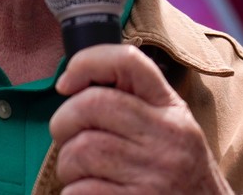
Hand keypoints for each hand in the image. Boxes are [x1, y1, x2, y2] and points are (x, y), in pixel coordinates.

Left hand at [50, 44, 232, 193]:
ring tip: (83, 174)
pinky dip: (73, 192)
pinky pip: (80, 190)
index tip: (66, 83)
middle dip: (63, 121)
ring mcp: (154, 172)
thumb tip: (74, 88)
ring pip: (80, 150)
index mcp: (172, 110)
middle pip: (91, 105)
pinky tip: (91, 194)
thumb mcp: (172, 131)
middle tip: (67, 138)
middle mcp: (167, 137)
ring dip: (68, 164)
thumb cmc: (179, 177)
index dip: (87, 62)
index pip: (128, 61)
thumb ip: (135, 106)